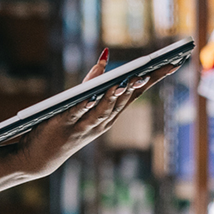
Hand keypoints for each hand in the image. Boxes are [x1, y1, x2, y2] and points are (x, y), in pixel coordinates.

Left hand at [6, 50, 180, 179]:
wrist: (40, 158)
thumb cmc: (64, 126)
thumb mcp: (82, 102)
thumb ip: (94, 80)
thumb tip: (105, 55)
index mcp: (110, 115)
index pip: (136, 93)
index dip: (154, 78)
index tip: (173, 63)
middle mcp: (103, 121)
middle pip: (124, 100)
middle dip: (138, 85)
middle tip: (150, 70)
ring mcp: (85, 126)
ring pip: (103, 109)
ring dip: (114, 96)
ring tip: (123, 82)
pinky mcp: (64, 126)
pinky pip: (77, 114)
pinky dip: (84, 105)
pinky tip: (89, 95)